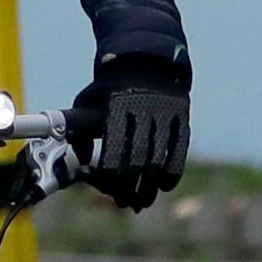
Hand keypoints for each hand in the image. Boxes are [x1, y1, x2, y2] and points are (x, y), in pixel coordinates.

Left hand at [73, 60, 189, 210]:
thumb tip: (82, 159)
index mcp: (118, 104)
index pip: (115, 144)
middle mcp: (143, 108)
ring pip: (160, 157)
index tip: (109, 187)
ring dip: (151, 185)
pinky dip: (173, 171)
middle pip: (139, 156)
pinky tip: (164, 186)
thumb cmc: (111, 86)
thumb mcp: (90, 98)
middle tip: (125, 203)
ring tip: (142, 202)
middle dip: (131, 185)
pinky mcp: (181, 115)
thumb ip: (80, 129)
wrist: (146, 58)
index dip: (112, 170)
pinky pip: (180, 149)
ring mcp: (165, 112)